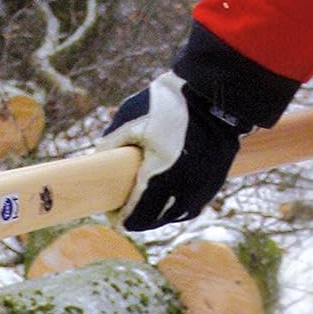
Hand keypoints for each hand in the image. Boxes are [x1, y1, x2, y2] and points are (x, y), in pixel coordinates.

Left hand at [103, 23, 299, 232]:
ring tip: (142, 205)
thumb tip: (98, 164)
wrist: (214, 93)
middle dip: (135, 219)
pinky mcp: (214, 183)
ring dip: (156, 216)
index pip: (136, 213)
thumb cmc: (169, 102)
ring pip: (173, 216)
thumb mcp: (132, 116)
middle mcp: (185, 185)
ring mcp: (203, 187)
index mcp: (162, 170)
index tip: (110, 212)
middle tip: (122, 209)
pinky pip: (191, 207)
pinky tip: (164, 200)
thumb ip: (111, 142)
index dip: (120, 218)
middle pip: (153, 220)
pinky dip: (175, 208)